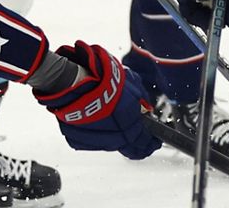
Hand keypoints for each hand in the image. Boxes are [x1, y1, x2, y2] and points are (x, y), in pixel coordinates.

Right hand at [32, 42, 160, 159]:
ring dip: (114, 137)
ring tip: (113, 124)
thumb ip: (141, 99)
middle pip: (127, 147)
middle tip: (139, 139)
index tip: (154, 143)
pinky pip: (90, 141)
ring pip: (109, 144)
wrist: (75, 81)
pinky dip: (94, 134)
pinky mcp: (77, 139)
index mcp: (129, 126)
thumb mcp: (132, 84)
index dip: (150, 144)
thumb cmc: (104, 81)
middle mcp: (113, 138)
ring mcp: (94, 140)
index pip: (144, 143)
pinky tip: (96, 123)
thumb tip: (145, 108)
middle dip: (135, 143)